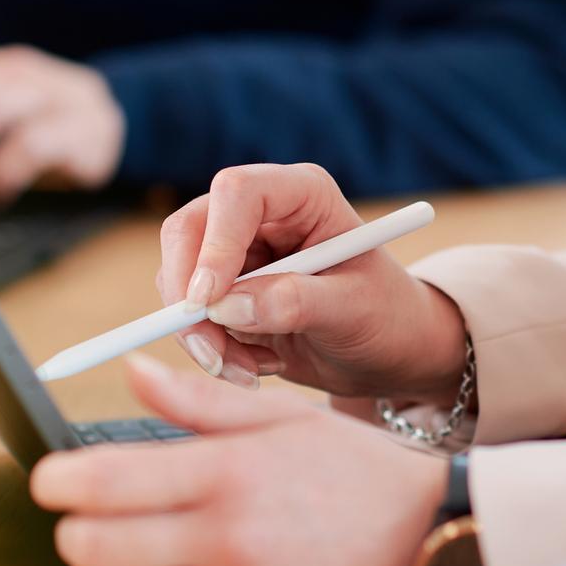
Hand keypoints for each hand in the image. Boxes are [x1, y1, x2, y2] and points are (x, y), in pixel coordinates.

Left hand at [0, 44, 124, 205]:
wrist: (128, 133)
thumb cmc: (56, 135)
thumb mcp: (16, 121)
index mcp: (14, 66)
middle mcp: (40, 75)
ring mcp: (68, 98)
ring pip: (2, 109)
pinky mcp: (87, 132)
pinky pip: (33, 145)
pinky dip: (7, 172)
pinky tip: (0, 192)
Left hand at [30, 355, 446, 565]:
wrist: (430, 543)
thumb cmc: (356, 472)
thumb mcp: (282, 419)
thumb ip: (196, 400)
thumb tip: (131, 371)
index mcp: (225, 474)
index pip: (104, 481)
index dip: (56, 480)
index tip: (47, 477)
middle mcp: (221, 540)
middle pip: (94, 545)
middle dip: (67, 527)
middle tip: (74, 511)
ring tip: (96, 552)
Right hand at [157, 163, 466, 403]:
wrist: (385, 353)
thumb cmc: (386, 318)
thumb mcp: (354, 311)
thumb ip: (296, 302)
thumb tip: (229, 306)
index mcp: (302, 196)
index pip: (237, 194)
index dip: (215, 243)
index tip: (208, 301)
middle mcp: (260, 214)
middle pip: (188, 232)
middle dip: (190, 298)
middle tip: (210, 354)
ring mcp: (235, 251)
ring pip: (180, 280)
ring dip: (203, 335)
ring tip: (251, 371)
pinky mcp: (220, 291)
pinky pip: (188, 315)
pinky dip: (211, 349)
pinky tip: (254, 366)